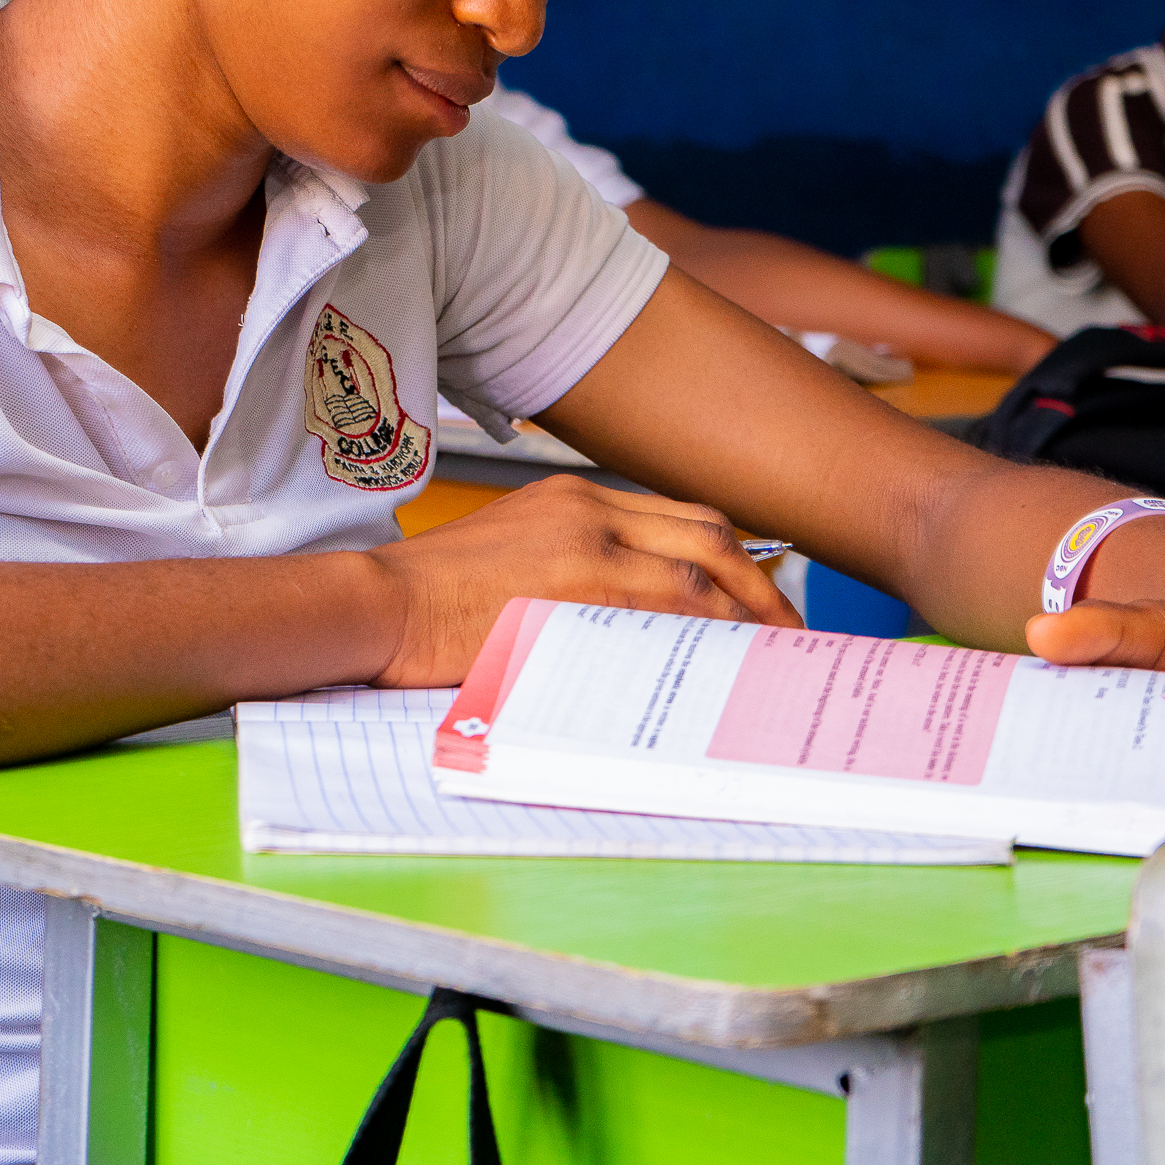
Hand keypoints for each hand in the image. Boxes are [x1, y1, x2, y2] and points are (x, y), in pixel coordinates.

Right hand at [364, 473, 801, 686]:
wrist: (377, 604)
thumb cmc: (432, 595)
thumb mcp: (513, 553)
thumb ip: (577, 568)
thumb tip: (639, 615)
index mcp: (573, 497)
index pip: (682, 518)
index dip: (736, 559)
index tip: (759, 595)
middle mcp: (587, 511)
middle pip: (708, 536)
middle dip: (761, 586)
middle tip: (787, 632)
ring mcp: (583, 549)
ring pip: (697, 575)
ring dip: (745, 618)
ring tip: (770, 659)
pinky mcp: (573, 592)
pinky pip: (662, 614)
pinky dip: (703, 637)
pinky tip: (721, 666)